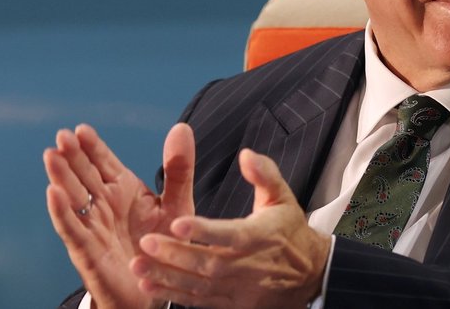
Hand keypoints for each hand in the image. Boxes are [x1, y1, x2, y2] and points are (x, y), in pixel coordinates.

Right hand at [45, 123, 195, 308]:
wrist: (152, 293)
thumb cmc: (163, 248)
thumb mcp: (177, 206)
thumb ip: (178, 170)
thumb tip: (182, 127)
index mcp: (122, 189)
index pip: (103, 161)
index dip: (92, 146)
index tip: (82, 129)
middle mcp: (103, 203)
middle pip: (84, 174)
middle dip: (73, 156)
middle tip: (63, 136)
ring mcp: (92, 225)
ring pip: (73, 196)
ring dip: (61, 177)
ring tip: (52, 156)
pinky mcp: (87, 248)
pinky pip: (72, 228)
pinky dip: (61, 211)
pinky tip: (53, 193)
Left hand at [131, 148, 330, 308]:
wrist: (311, 276)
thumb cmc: (290, 233)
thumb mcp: (283, 198)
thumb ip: (264, 174)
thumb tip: (246, 155)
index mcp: (258, 237)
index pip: (229, 234)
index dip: (203, 231)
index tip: (178, 223)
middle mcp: (247, 266)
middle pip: (207, 263)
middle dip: (175, 254)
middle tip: (146, 242)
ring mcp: (238, 289)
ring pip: (199, 286)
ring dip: (167, 277)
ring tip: (139, 266)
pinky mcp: (232, 305)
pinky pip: (200, 302)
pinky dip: (175, 295)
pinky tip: (150, 285)